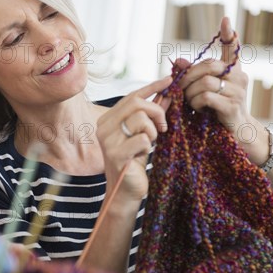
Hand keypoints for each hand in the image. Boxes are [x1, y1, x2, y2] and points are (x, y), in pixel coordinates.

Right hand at [96, 76, 172, 200]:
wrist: (126, 192)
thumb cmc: (135, 162)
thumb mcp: (145, 134)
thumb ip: (153, 114)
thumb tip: (167, 94)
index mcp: (107, 119)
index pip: (132, 96)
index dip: (152, 86)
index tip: (169, 80)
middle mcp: (103, 127)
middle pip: (137, 103)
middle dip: (156, 112)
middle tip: (163, 127)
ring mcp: (107, 141)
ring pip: (140, 118)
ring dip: (153, 131)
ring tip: (149, 144)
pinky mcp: (116, 154)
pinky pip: (142, 138)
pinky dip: (148, 146)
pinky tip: (142, 154)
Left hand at [177, 17, 253, 137]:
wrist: (237, 134)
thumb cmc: (219, 111)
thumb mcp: (205, 91)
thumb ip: (194, 75)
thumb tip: (177, 60)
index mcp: (233, 71)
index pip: (233, 48)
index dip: (228, 34)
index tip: (225, 19)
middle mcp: (239, 77)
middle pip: (207, 66)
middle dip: (187, 76)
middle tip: (178, 88)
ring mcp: (237, 91)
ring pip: (204, 82)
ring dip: (190, 94)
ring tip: (191, 103)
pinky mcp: (232, 106)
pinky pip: (205, 97)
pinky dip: (195, 103)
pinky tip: (197, 110)